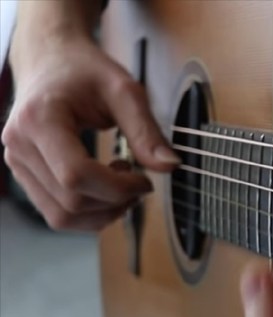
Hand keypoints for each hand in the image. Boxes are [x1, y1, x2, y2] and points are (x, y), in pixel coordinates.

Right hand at [2, 31, 178, 230]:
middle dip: (115, 201)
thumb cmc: (84, 70)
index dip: (118, 188)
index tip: (145, 181)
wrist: (49, 59)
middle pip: (71, 201)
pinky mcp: (25, 175)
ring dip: (103, 212)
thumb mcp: (124, 91)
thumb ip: (146, 130)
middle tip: (139, 182)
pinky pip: (57, 213)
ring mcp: (18, 163)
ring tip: (121, 185)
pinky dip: (89, 212)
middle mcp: (20, 144)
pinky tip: (105, 190)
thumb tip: (170, 166)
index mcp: (40, 119)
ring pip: (62, 216)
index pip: (76, 175)